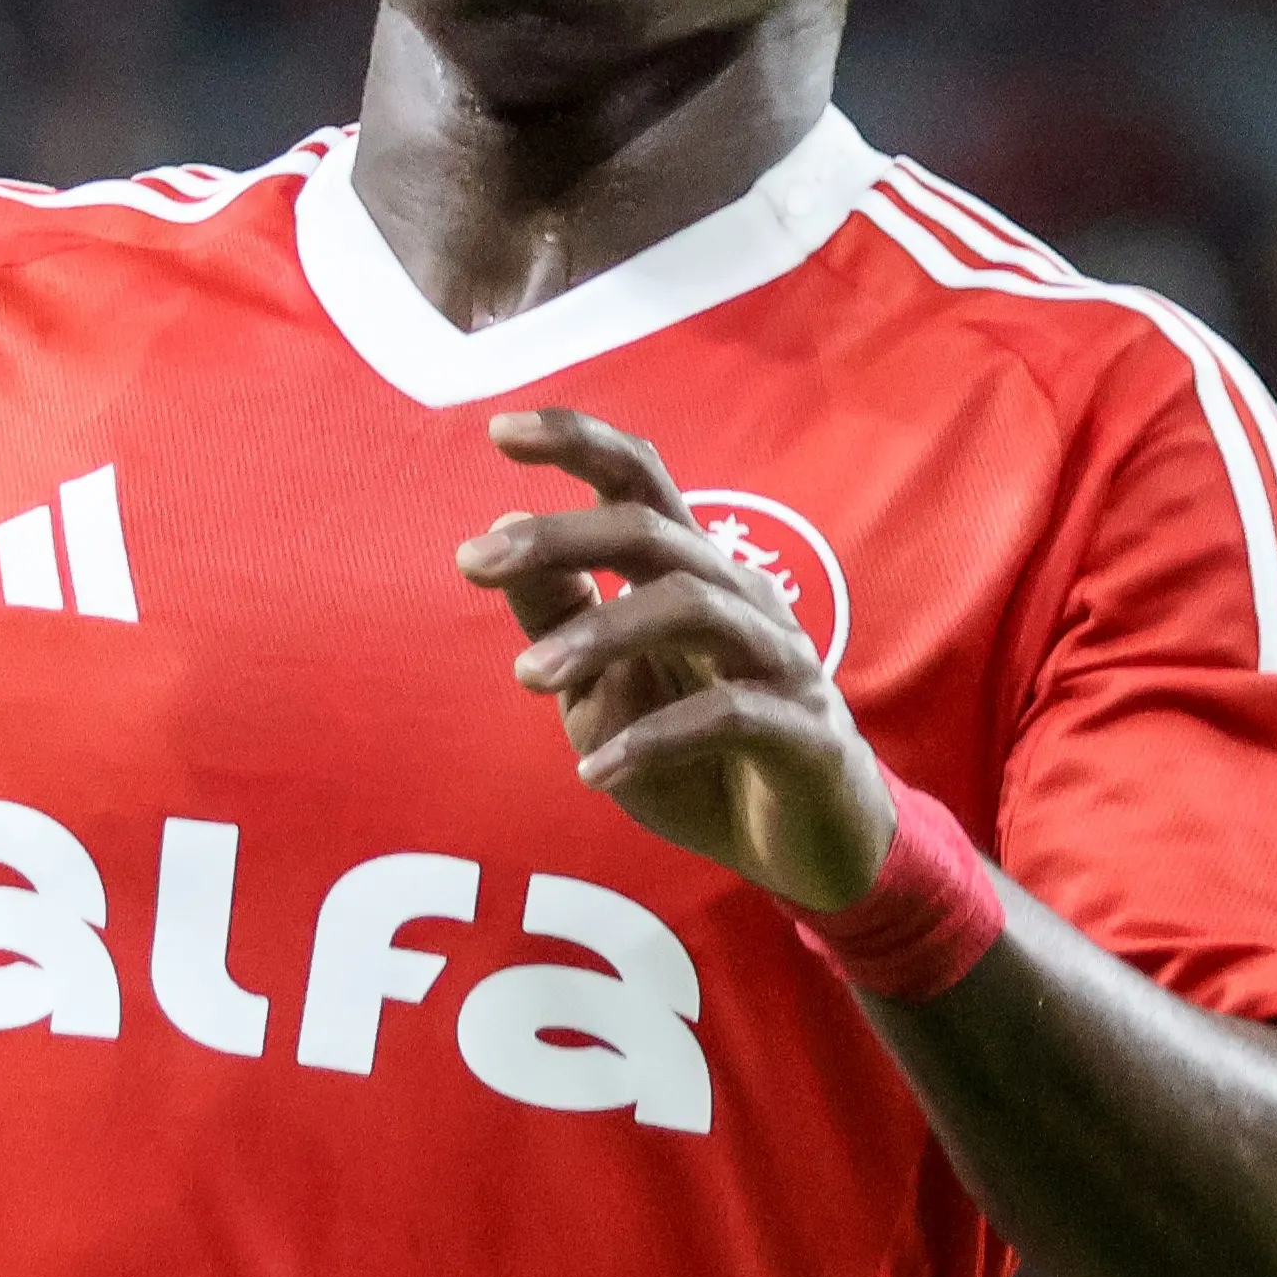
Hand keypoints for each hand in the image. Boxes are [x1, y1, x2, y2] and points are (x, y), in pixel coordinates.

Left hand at [454, 410, 889, 912]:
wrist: (802, 846)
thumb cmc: (697, 757)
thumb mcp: (603, 687)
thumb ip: (560, 615)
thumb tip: (497, 532)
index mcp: (690, 574)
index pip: (639, 482)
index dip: (578, 444)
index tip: (499, 429)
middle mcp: (739, 597)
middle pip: (651, 533)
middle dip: (560, 538)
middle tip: (472, 563)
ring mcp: (779, 659)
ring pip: (692, 608)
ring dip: (602, 635)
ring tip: (529, 675)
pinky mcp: (804, 731)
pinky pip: (731, 716)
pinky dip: (657, 738)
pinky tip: (598, 773)